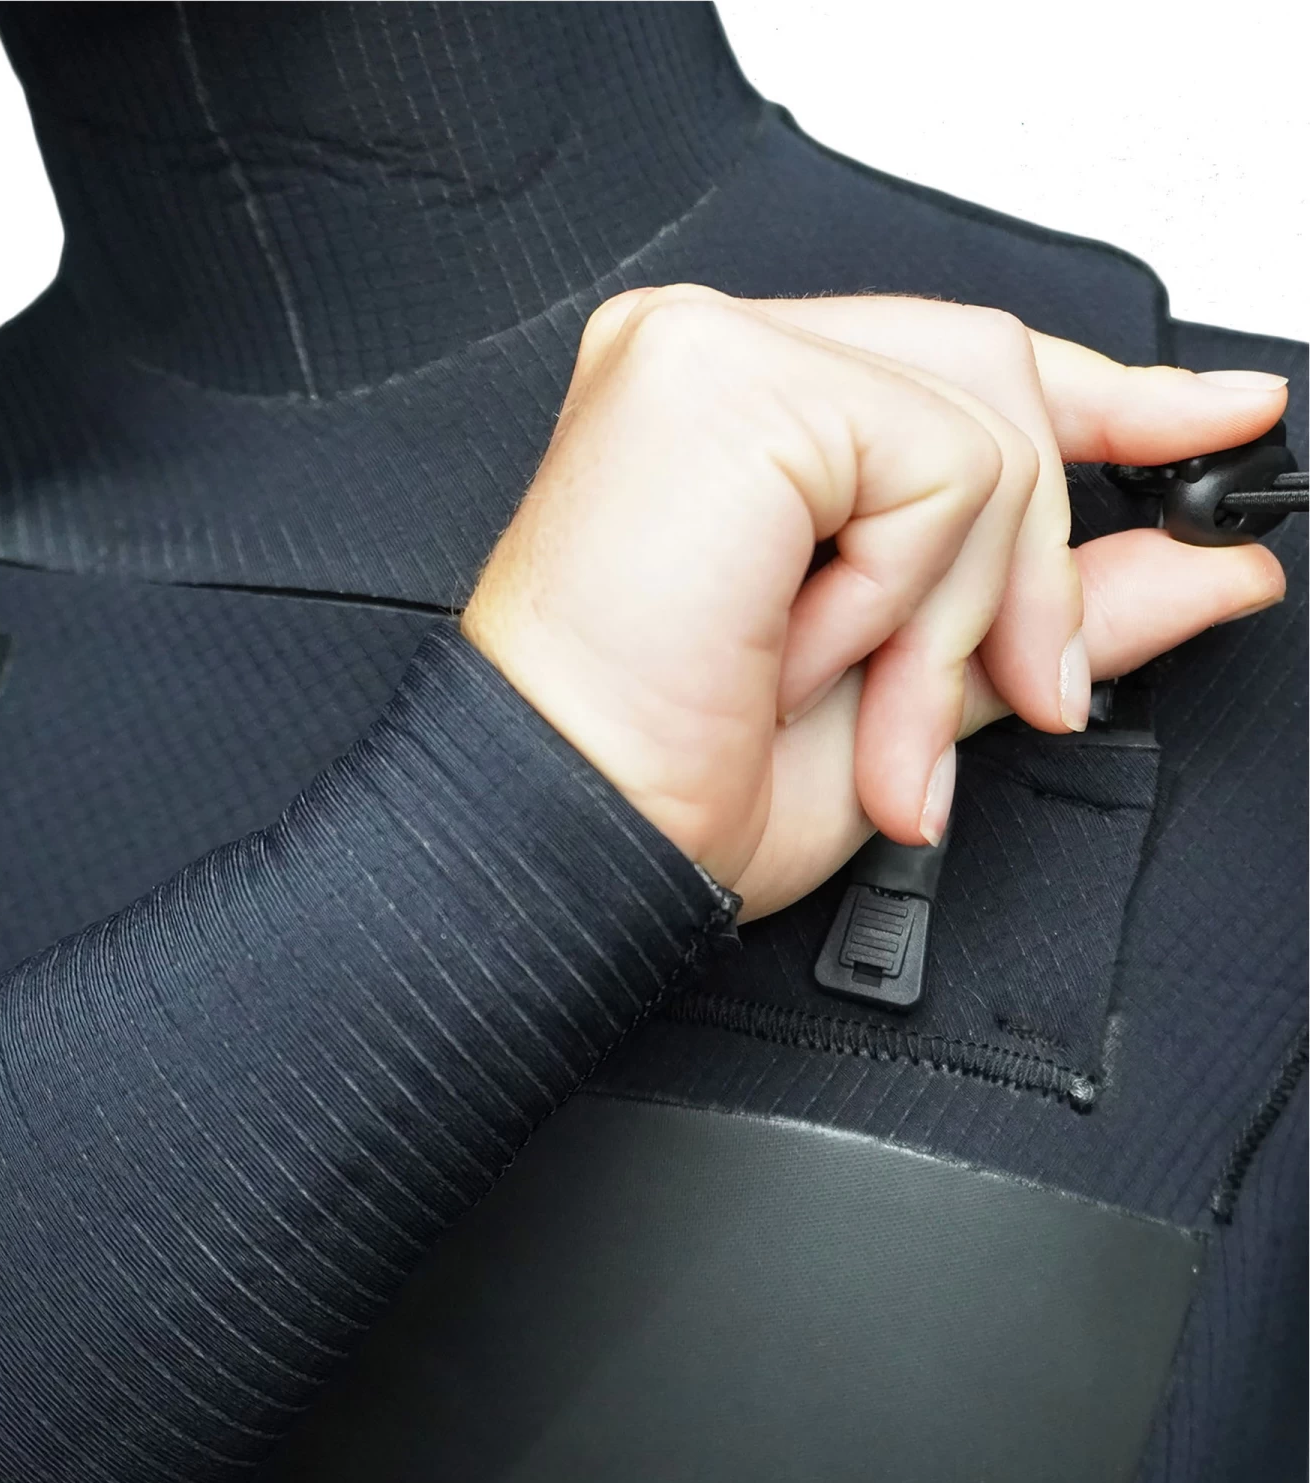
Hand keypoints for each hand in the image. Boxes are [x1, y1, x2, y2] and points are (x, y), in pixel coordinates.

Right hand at [462, 287, 1286, 917]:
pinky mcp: (718, 381)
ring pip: (980, 428)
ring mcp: (705, 356)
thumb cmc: (666, 782)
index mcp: (736, 424)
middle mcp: (711, 366)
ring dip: (955, 614)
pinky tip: (807, 654)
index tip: (1205, 427)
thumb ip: (1038, 611)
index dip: (1096, 407)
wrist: (561, 840)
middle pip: (990, 386)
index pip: (950, 372)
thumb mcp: (902, 697)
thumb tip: (1200, 569)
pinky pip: (932, 460)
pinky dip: (903, 593)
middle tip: (1020, 695)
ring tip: (875, 718)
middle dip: (1027, 573)